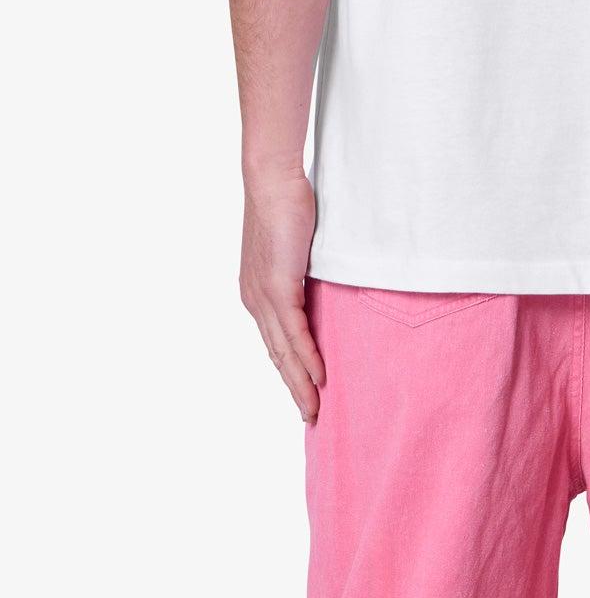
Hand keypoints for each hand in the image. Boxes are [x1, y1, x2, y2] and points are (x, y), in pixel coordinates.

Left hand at [239, 167, 325, 422]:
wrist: (272, 179)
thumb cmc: (287, 206)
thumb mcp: (298, 252)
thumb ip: (306, 279)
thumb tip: (327, 295)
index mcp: (256, 295)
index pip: (275, 344)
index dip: (290, 373)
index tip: (305, 396)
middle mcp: (254, 301)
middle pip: (276, 356)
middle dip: (294, 390)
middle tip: (311, 418)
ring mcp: (263, 297)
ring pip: (283, 352)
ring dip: (301, 384)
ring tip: (315, 410)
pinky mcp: (277, 288)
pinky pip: (294, 333)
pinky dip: (307, 358)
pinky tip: (319, 379)